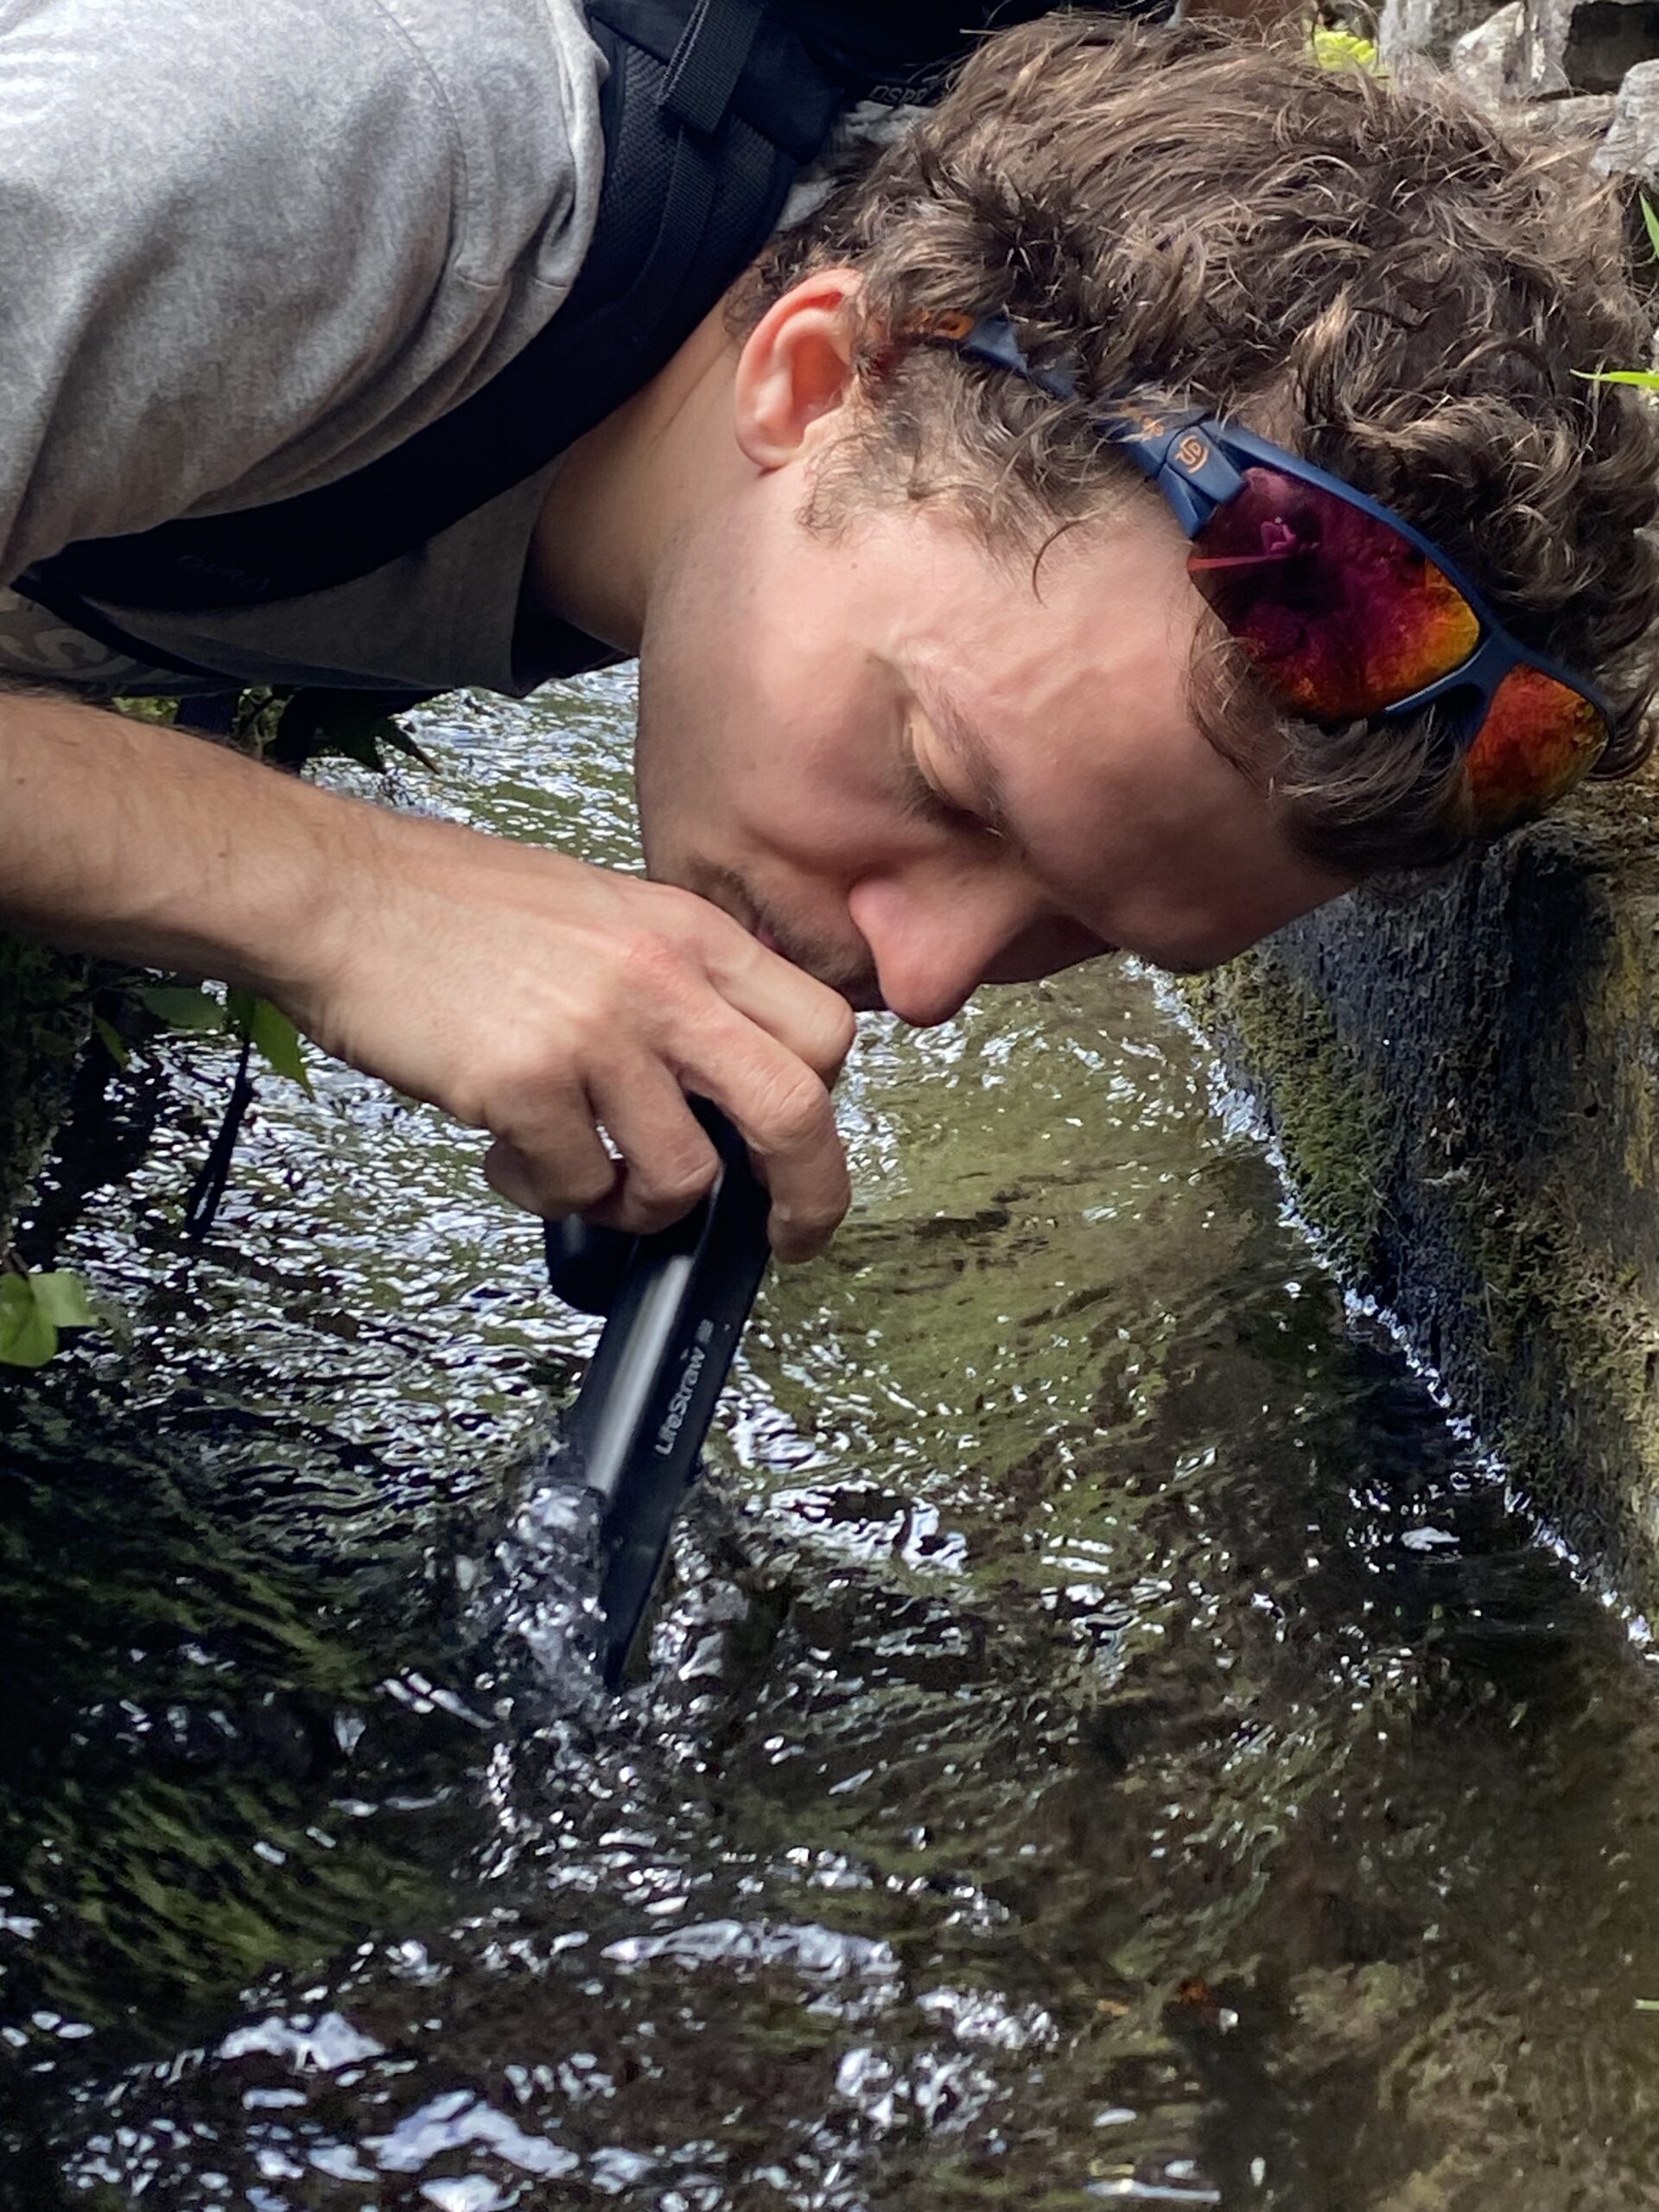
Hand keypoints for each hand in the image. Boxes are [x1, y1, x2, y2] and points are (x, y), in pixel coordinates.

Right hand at [282, 806, 855, 1258]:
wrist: (340, 893)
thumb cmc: (451, 904)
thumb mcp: (603, 913)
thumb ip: (674, 982)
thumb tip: (720, 1074)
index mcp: (689, 932)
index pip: (821, 1028)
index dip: (821, 1099)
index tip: (800, 1144)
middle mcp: (660, 981)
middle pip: (796, 1110)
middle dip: (807, 1197)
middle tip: (786, 1236)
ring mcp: (596, 1034)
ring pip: (685, 1175)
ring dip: (643, 1206)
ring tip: (587, 1179)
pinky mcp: (526, 1085)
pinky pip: (577, 1187)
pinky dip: (549, 1194)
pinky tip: (510, 1157)